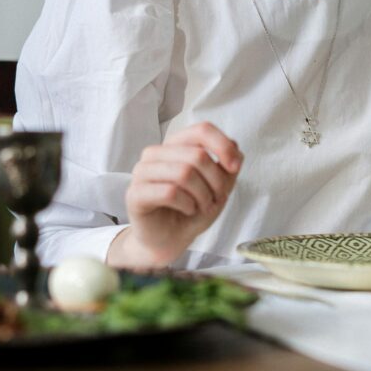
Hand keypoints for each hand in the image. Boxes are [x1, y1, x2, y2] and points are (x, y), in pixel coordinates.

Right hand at [107, 122, 241, 267]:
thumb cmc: (191, 210)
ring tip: (203, 206)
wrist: (169, 240)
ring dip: (203, 195)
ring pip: (184, 173)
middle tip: (217, 199)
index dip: (223, 146)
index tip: (235, 167)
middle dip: (216, 181)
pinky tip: (188, 210)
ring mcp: (142, 172)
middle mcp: (155, 154)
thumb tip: (235, 147)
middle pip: (197, 155)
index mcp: (175, 145)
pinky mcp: (135, 194)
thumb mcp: (218, 187)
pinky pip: (170, 192)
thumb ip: (227, 166)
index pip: (201, 130)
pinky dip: (187, 204)